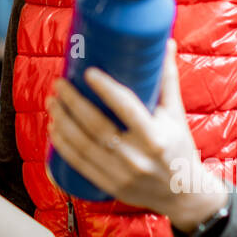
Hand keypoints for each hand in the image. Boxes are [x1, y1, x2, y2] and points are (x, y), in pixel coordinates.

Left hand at [46, 39, 227, 228]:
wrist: (184, 194)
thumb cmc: (179, 148)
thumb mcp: (176, 115)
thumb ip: (167, 80)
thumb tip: (165, 42)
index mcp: (156, 137)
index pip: (126, 108)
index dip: (105, 89)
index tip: (88, 72)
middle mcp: (137, 157)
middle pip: (96, 126)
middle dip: (72, 103)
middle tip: (59, 84)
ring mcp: (122, 174)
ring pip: (82, 146)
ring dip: (62, 122)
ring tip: (52, 102)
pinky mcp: (111, 186)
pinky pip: (80, 165)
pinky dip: (62, 147)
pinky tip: (53, 130)